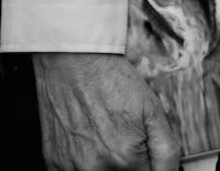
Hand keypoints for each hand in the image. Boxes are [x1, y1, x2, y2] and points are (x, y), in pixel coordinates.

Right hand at [33, 53, 180, 170]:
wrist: (74, 60)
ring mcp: (71, 168)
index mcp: (125, 159)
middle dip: (128, 163)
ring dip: (106, 162)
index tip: (144, 151)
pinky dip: (84, 161)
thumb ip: (166, 151)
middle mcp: (96, 169)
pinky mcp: (53, 162)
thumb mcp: (153, 109)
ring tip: (105, 134)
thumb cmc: (112, 79)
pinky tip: (87, 138)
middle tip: (122, 135)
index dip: (148, 163)